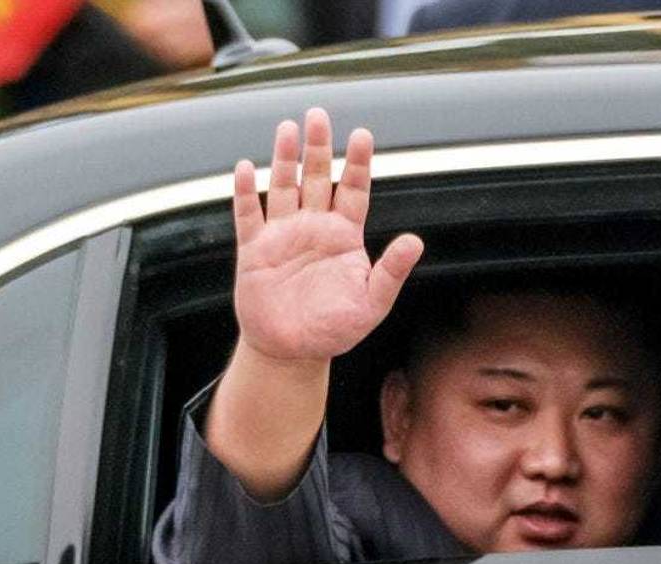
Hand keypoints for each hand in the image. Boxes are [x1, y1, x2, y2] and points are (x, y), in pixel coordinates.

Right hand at [231, 108, 423, 363]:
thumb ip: (392, 272)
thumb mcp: (372, 303)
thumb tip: (415, 241)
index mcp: (344, 236)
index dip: (358, 162)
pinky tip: (245, 168)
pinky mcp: (254, 250)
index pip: (354, 190)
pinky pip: (248, 214)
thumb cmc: (335, 329)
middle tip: (318, 114)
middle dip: (318, 147)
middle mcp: (314, 228)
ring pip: (284, 186)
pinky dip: (245, 192)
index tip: (361, 134)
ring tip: (287, 128)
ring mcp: (283, 235)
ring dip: (284, 158)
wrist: (293, 352)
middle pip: (318, 178)